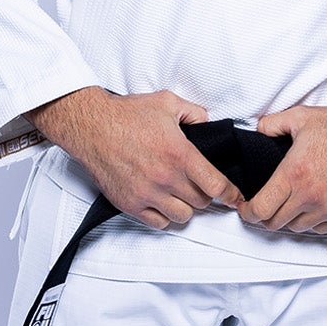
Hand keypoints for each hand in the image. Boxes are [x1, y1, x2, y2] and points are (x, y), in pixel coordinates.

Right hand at [27, 86, 236, 228]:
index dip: (231, 195)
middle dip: (204, 195)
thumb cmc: (126, 114)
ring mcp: (147, 194)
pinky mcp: (130, 204)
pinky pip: (158, 223)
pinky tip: (162, 203)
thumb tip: (208, 123)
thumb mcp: (167, 102)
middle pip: (201, 202)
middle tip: (198, 185)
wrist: (91, 127)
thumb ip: (194, 113)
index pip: (216, 185)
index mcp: (180, 154)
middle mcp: (166, 177)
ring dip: (185, 207)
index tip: (235, 199)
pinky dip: (164, 217)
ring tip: (180, 195)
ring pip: (182, 216)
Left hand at [239, 98, 326, 233]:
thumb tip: (259, 130)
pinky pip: (321, 229)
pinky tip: (314, 206)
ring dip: (291, 219)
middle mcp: (311, 196)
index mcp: (294, 174)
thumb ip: (273, 124)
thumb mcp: (302, 117)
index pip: (261, 209)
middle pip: (275, 223)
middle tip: (266, 208)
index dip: (248, 213)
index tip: (246, 210)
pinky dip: (314, 221)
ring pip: (298, 228)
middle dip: (266, 217)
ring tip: (292, 204)